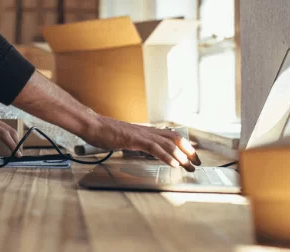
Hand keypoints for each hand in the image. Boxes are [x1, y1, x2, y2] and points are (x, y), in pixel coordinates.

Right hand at [81, 116, 198, 170]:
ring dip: (180, 154)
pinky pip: (154, 148)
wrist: (92, 125)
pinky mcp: (134, 139)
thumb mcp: (125, 138)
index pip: (169, 136)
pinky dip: (166, 156)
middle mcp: (146, 131)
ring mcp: (141, 134)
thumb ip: (136, 143)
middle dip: (187, 150)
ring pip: (167, 143)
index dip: (183, 145)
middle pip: (174, 138)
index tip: (191, 156)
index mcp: (145, 131)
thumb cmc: (104, 133)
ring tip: (189, 164)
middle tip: (196, 162)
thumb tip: (144, 150)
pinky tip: (173, 163)